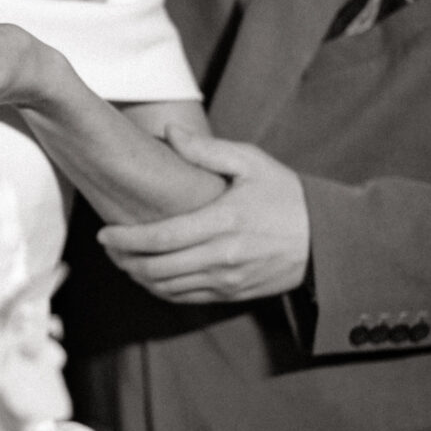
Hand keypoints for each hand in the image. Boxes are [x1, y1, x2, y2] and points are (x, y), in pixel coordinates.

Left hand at [96, 126, 309, 302]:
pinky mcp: (233, 295)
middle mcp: (222, 256)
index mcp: (223, 222)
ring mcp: (228, 280)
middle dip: (124, 261)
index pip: (159, 238)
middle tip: (108, 248)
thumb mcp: (251, 162)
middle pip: (156, 269)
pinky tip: (151, 275)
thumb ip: (206, 149)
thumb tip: (168, 131)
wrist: (326, 240)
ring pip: (167, 288)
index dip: (124, 240)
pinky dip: (161, 290)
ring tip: (124, 260)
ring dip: (139, 277)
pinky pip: (186, 298)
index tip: (103, 235)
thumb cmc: (286, 195)